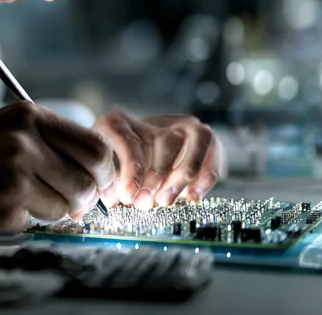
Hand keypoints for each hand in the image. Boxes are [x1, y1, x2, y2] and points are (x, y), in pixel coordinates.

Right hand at [0, 102, 115, 240]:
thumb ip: (42, 137)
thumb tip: (87, 163)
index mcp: (26, 116)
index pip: (93, 145)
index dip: (103, 169)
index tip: (100, 180)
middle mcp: (24, 144)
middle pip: (87, 179)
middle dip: (86, 195)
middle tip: (73, 200)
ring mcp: (14, 178)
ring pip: (65, 205)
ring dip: (52, 209)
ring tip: (20, 197)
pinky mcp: (4, 210)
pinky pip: (35, 222)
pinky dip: (22, 220)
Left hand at [92, 111, 223, 210]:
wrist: (138, 156)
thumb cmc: (118, 168)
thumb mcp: (108, 174)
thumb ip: (110, 184)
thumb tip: (114, 200)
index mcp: (118, 122)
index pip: (127, 139)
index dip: (130, 170)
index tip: (128, 195)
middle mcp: (152, 120)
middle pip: (165, 140)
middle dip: (157, 176)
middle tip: (147, 202)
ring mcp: (181, 124)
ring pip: (196, 138)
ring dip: (183, 173)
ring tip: (167, 200)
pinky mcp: (203, 136)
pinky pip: (213, 150)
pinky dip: (205, 175)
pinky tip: (192, 196)